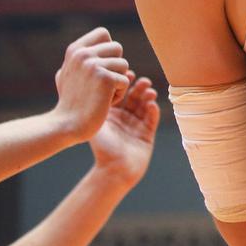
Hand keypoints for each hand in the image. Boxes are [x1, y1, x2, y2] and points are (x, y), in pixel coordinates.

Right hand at [52, 27, 130, 143]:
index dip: (107, 50)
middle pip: (117, 48)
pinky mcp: (105, 78)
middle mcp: (83, 53)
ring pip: (124, 65)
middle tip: (99, 85)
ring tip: (100, 94)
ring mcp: (93, 65)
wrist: (67, 125)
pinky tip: (103, 102)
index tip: (98, 68)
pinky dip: (119, 94)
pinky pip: (125, 80)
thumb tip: (102, 39)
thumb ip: (81, 57)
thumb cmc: (70, 101)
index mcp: (75, 49)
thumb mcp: (69, 73)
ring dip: (117, 82)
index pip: (103, 33)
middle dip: (114, 67)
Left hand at [90, 71, 159, 187]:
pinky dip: (153, 110)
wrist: (114, 170)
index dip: (124, 83)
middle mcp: (125, 118)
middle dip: (139, 87)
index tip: (126, 74)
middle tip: (141, 80)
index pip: (120, 94)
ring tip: (148, 90)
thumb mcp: (97, 124)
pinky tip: (152, 104)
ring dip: (148, 96)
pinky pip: (152, 118)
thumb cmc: (102, 149)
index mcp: (112, 115)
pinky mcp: (148, 133)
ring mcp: (137, 125)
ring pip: (145, 105)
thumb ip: (98, 105)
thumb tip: (92, 84)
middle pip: (134, 97)